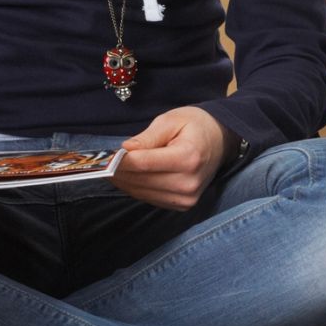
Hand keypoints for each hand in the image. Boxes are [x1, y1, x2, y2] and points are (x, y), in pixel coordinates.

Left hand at [111, 105, 230, 209]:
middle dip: (118, 171)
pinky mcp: (183, 205)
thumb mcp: (171, 120)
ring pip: (141, 192)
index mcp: (188, 158)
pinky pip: (149, 198)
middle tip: (104, 161)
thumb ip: (147, 137)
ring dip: (124, 181)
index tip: (104, 155)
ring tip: (114, 167)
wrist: (221, 141)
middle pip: (140, 180)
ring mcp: (187, 197)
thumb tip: (124, 150)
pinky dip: (136, 187)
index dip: (120, 160)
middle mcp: (188, 183)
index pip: (143, 163)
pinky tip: (131, 176)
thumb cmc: (196, 126)